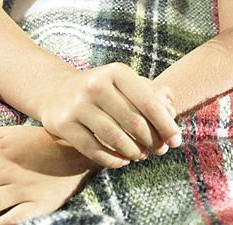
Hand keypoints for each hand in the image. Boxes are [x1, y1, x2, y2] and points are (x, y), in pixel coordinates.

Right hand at [39, 63, 181, 167]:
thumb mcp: (125, 83)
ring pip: (115, 138)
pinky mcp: (63, 124)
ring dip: (134, 152)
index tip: (176, 140)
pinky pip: (94, 150)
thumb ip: (152, 94)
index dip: (166, 125)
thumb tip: (171, 113)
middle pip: (133, 122)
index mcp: (116, 72)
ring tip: (141, 155)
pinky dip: (113, 160)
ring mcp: (77, 105)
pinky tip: (123, 161)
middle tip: (159, 150)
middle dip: (152, 141)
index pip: (148, 102)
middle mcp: (95, 85)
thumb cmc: (102, 90)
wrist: (56, 91)